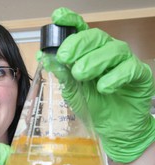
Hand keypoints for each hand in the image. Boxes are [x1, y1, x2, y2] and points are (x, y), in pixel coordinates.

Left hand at [49, 7, 154, 162]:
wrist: (112, 128)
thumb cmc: (92, 105)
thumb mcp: (72, 90)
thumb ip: (61, 73)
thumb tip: (44, 57)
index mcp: (89, 52)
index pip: (81, 30)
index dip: (70, 20)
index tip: (57, 18)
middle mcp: (107, 52)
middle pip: (96, 36)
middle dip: (78, 44)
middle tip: (65, 57)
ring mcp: (125, 62)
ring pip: (113, 50)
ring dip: (93, 60)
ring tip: (79, 74)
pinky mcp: (140, 75)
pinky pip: (130, 69)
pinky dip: (114, 77)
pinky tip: (103, 87)